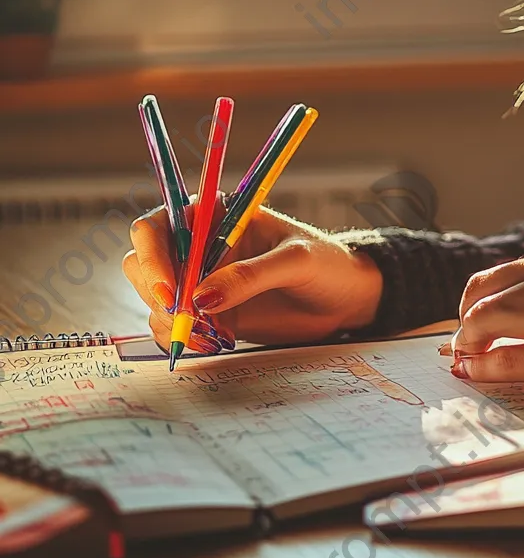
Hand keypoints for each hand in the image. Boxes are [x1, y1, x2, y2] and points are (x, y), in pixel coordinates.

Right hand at [122, 199, 382, 351]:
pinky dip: (182, 337)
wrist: (345, 299)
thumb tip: (202, 297)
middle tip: (185, 319)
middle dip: (156, 293)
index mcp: (217, 215)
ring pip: (153, 297)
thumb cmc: (327, 264)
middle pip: (144, 262)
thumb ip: (251, 275)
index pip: (161, 224)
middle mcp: (200, 244)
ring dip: (169, 320)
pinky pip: (172, 325)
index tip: (169, 287)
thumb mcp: (296, 261)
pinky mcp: (207, 312)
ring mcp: (200, 279)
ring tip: (211, 335)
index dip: (153, 253)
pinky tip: (214, 342)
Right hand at [445, 235, 523, 397]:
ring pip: (507, 273)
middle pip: (484, 290)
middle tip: (479, 354)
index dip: (466, 346)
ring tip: (505, 337)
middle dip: (471, 323)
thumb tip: (472, 366)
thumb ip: (523, 365)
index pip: (481, 318)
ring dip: (495, 302)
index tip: (466, 367)